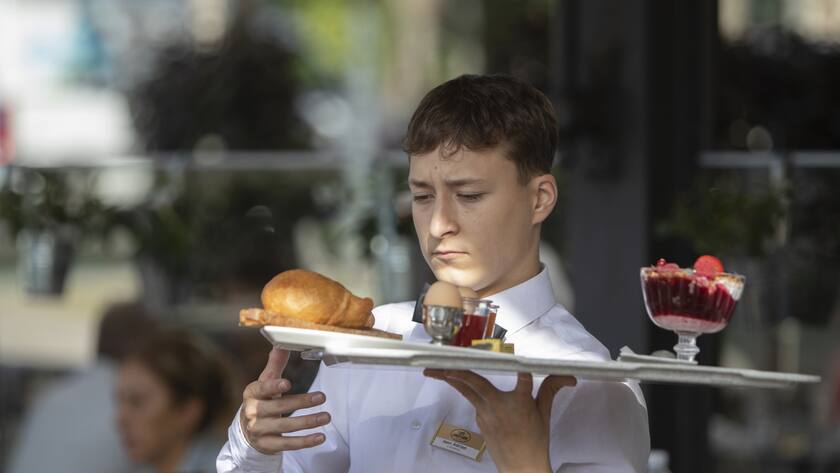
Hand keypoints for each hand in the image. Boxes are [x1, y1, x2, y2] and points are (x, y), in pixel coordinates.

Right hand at [240, 347, 330, 453]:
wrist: (247, 431)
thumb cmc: (260, 401)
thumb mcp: (264, 382)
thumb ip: (275, 365)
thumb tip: (281, 343)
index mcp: (252, 393)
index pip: (262, 389)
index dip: (274, 386)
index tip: (287, 383)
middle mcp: (253, 412)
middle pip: (277, 408)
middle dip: (301, 402)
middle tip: (322, 397)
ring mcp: (259, 431)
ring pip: (285, 427)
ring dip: (307, 422)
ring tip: (326, 417)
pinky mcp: (267, 446)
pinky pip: (287, 444)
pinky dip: (305, 442)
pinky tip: (320, 437)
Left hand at [424, 369, 575, 472]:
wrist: (521, 468)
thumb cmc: (535, 440)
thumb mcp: (544, 413)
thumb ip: (551, 389)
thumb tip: (569, 377)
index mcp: (519, 402)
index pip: (522, 379)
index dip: (522, 371)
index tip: (520, 363)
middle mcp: (499, 406)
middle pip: (474, 382)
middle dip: (454, 371)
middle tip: (438, 361)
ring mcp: (486, 414)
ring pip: (467, 391)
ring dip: (450, 379)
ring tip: (432, 370)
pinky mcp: (480, 421)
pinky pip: (474, 402)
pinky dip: (467, 392)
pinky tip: (458, 384)